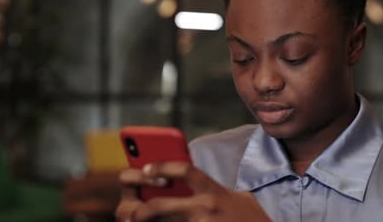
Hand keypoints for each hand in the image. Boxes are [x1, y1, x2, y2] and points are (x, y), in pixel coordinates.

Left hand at [115, 162, 270, 221]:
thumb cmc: (251, 219)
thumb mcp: (238, 198)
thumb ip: (214, 189)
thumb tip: (190, 184)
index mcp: (215, 191)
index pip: (184, 170)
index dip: (161, 166)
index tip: (146, 167)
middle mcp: (205, 208)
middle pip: (158, 206)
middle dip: (139, 209)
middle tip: (131, 210)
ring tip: (137, 220)